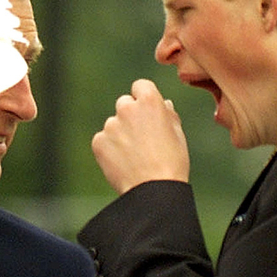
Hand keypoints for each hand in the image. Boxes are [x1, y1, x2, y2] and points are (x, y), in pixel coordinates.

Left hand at [92, 79, 189, 194]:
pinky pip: (103, 140)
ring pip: (113, 124)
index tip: (146, 111)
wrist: (153, 191)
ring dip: (120, 134)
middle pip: (124, 104)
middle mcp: (127, 108)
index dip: (144, 98)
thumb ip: (168, 114)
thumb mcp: (178, 134)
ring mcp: (110, 125)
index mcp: (149, 101)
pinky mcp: (98, 141)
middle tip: (142, 139)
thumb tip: (164, 104)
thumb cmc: (172, 162)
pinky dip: (110, 149)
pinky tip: (124, 163)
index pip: (140, 86)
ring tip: (135, 157)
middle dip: (130, 116)